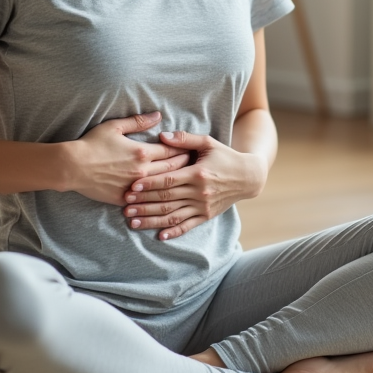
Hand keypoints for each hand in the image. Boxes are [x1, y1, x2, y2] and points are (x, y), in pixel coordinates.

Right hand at [67, 112, 192, 205]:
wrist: (72, 166)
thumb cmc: (92, 144)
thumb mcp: (115, 127)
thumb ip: (138, 122)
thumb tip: (158, 115)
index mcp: (142, 152)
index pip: (172, 151)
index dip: (185, 150)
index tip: (193, 150)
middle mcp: (142, 171)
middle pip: (172, 169)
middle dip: (186, 166)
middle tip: (195, 165)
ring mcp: (134, 187)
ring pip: (162, 186)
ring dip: (175, 183)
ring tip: (184, 181)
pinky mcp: (125, 199)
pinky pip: (146, 200)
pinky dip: (157, 198)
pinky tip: (164, 197)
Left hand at [122, 130, 267, 239]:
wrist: (248, 177)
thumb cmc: (225, 156)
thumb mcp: (207, 143)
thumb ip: (184, 139)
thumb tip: (162, 136)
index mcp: (198, 173)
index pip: (169, 180)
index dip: (149, 184)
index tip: (132, 187)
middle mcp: (200, 192)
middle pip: (167, 199)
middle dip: (144, 203)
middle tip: (124, 206)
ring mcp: (203, 206)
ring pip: (173, 215)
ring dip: (152, 219)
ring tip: (133, 222)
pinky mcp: (207, 216)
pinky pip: (188, 225)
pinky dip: (173, 232)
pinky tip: (159, 236)